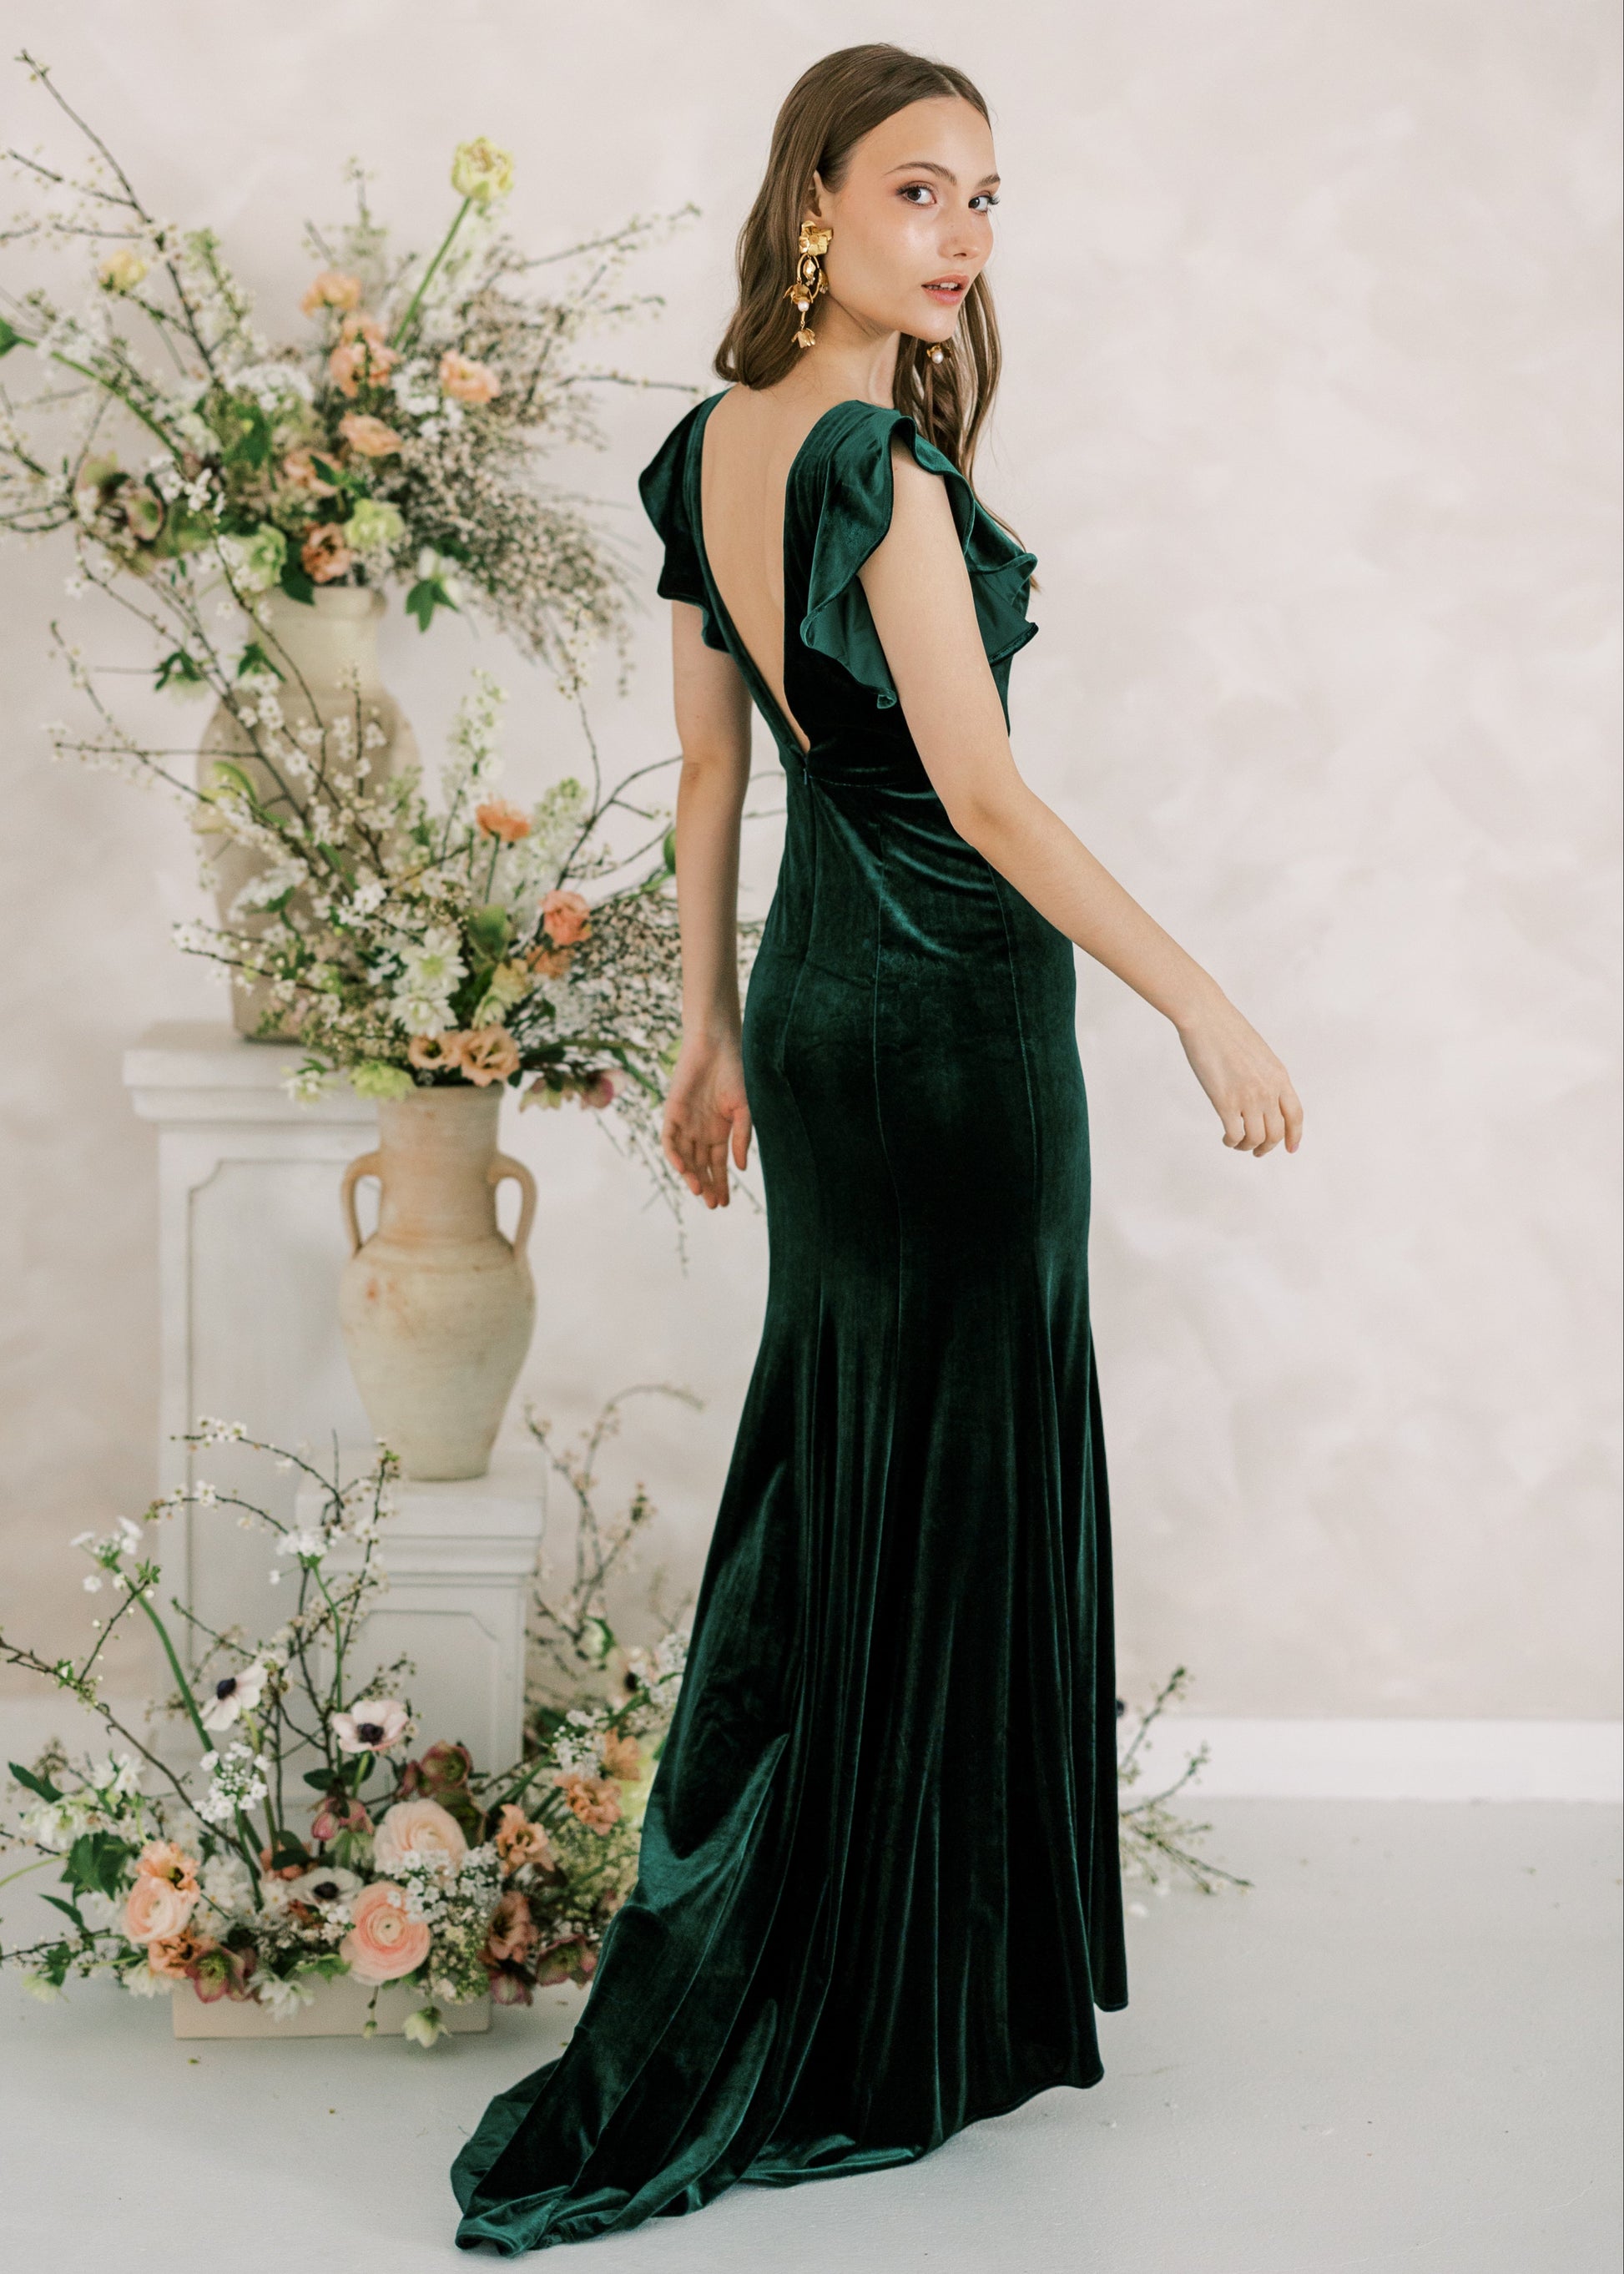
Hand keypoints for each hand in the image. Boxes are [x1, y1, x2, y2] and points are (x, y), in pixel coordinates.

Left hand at [661, 1033, 752, 1205]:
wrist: (717, 1044)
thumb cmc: (736, 1072)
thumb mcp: (744, 1109)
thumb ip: (742, 1137)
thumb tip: (742, 1168)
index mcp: (719, 1131)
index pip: (717, 1165)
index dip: (721, 1185)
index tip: (725, 1204)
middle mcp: (700, 1130)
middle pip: (700, 1166)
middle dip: (707, 1186)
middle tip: (713, 1204)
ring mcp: (685, 1122)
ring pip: (684, 1157)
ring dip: (691, 1176)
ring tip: (700, 1191)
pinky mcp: (671, 1111)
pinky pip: (669, 1139)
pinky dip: (674, 1155)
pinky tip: (684, 1169)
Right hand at [1177, 1000, 1303, 1155]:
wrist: (1207, 1018)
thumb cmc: (1227, 1030)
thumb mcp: (1260, 1054)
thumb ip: (1266, 1076)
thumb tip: (1264, 1098)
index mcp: (1279, 1076)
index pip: (1295, 1115)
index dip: (1295, 1136)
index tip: (1290, 1148)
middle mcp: (1268, 1090)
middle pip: (1276, 1132)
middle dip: (1267, 1147)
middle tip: (1256, 1150)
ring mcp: (1248, 1097)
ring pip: (1256, 1138)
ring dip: (1248, 1147)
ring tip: (1238, 1144)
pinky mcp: (1225, 1102)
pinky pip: (1235, 1135)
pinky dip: (1232, 1142)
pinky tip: (1226, 1138)